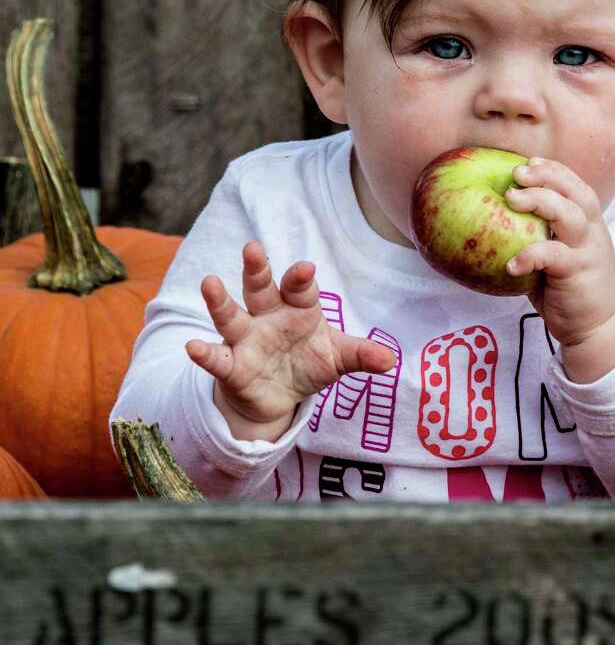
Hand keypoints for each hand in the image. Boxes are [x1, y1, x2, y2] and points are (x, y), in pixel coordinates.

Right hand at [185, 241, 396, 437]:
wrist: (279, 396)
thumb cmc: (309, 363)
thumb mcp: (338, 359)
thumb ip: (361, 355)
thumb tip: (391, 360)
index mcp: (298, 309)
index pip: (300, 289)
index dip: (301, 279)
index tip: (305, 268)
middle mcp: (268, 317)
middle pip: (261, 289)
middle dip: (257, 270)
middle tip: (252, 248)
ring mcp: (246, 339)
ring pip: (231, 315)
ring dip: (219, 300)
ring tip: (210, 282)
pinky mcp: (231, 366)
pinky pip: (216, 357)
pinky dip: (204, 353)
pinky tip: (193, 346)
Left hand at [503, 158, 614, 350]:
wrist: (602, 325)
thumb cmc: (572, 288)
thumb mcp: (558, 256)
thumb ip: (540, 238)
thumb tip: (495, 222)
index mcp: (587, 224)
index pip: (576, 187)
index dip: (554, 170)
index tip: (529, 161)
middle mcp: (590, 232)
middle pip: (576, 193)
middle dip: (547, 177)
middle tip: (517, 173)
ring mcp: (587, 251)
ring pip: (570, 215)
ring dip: (541, 201)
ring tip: (512, 199)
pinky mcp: (578, 273)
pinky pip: (554, 256)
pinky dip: (531, 255)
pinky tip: (511, 264)